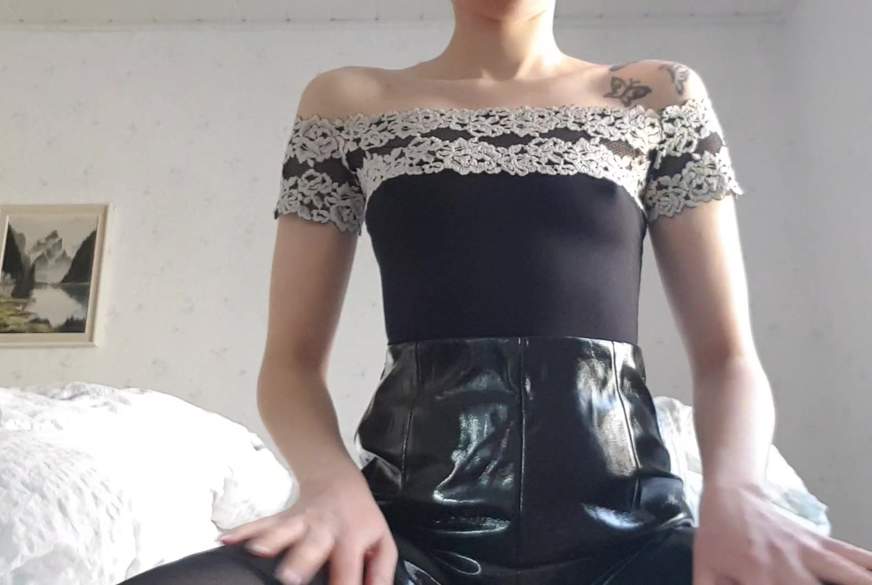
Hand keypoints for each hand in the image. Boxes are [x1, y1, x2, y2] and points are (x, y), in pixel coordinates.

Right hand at [217, 466, 397, 584]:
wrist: (339, 483)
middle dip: (300, 561)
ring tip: (256, 552)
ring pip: (283, 530)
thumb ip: (380, 572)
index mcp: (350, 538)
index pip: (346, 571)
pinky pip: (259, 524)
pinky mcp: (281, 519)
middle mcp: (323, 529)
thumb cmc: (360, 519)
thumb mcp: (382, 543)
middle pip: (312, 545)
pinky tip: (225, 541)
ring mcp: (299, 523)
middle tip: (289, 577)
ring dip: (269, 540)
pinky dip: (242, 532)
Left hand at [693, 481, 871, 584]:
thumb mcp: (705, 569)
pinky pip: (852, 554)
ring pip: (848, 574)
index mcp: (758, 576)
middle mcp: (788, 565)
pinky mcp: (820, 541)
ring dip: (861, 582)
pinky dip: (868, 564)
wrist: (730, 493)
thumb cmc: (716, 534)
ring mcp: (808, 551)